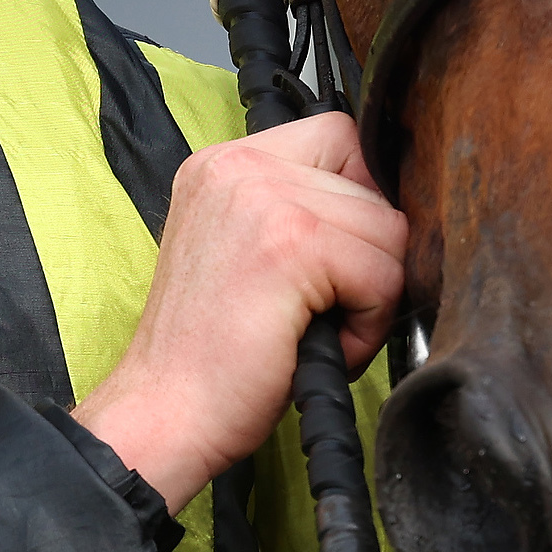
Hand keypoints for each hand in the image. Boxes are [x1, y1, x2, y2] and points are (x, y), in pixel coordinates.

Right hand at [73, 116, 406, 511]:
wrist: (163, 414)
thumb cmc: (209, 354)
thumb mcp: (243, 249)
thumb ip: (297, 209)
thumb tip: (388, 206)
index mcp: (223, 162)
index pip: (341, 137)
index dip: (356, 200)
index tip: (329, 260)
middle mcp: (239, 163)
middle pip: (372, 185)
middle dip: (365, 257)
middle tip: (314, 310)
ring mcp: (264, 197)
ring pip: (388, 231)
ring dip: (370, 295)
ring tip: (312, 329)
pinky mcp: (292, 243)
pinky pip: (384, 274)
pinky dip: (367, 325)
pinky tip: (317, 344)